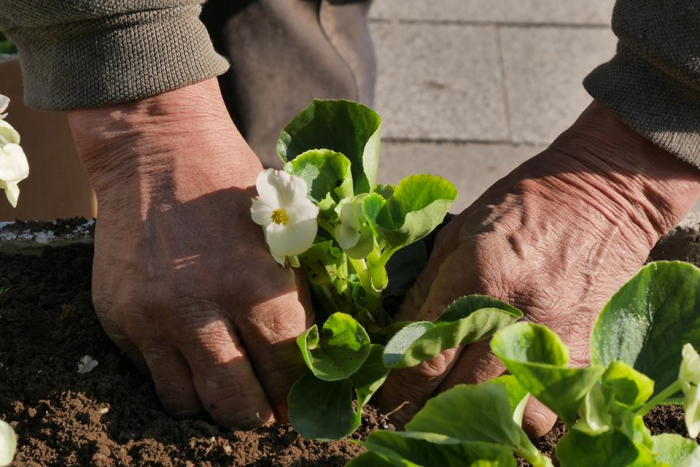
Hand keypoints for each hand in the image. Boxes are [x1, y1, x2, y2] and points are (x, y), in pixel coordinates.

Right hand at [68, 79, 312, 427]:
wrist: (156, 148)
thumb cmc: (230, 187)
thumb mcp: (277, 237)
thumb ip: (287, 300)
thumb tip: (301, 359)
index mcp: (255, 285)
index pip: (286, 369)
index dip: (296, 395)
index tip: (297, 404)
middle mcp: (201, 309)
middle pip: (237, 403)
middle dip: (258, 416)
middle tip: (266, 412)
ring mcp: (153, 316)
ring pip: (187, 403)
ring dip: (212, 405)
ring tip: (227, 390)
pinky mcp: (117, 316)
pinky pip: (150, 374)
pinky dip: (174, 376)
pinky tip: (190, 358)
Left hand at [380, 102, 699, 435]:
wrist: (603, 192)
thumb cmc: (521, 205)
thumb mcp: (458, 234)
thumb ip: (425, 292)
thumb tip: (396, 340)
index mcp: (480, 278)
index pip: (426, 358)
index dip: (396, 385)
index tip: (385, 392)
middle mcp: (518, 316)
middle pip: (458, 394)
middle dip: (425, 404)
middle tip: (412, 399)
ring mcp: (558, 339)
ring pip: (504, 413)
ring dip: (475, 412)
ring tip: (460, 394)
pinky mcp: (587, 352)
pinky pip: (548, 409)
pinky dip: (520, 409)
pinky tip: (504, 389)